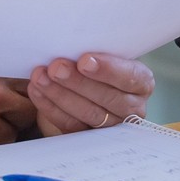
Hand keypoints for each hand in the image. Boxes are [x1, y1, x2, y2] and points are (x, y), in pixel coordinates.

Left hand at [28, 53, 155, 136]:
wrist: (88, 85)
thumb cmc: (98, 65)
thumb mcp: (104, 56)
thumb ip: (96, 53)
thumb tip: (71, 43)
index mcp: (141, 83)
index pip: (131, 78)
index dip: (108, 70)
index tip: (84, 60)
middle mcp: (132, 107)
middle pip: (108, 98)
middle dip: (79, 82)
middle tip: (56, 67)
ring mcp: (111, 125)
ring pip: (88, 113)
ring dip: (60, 94)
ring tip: (41, 77)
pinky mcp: (88, 137)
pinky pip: (70, 124)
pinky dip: (51, 106)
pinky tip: (37, 90)